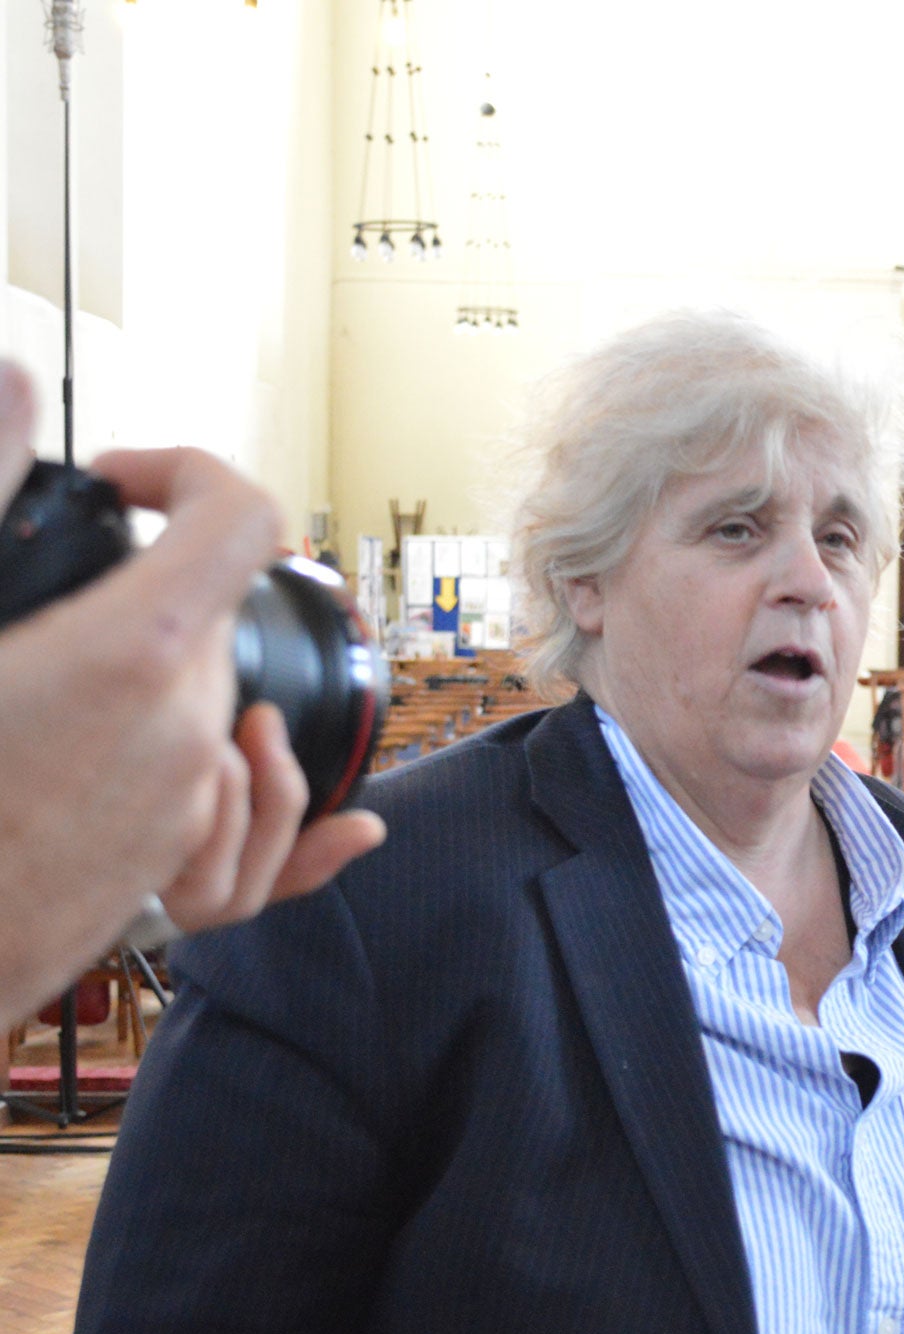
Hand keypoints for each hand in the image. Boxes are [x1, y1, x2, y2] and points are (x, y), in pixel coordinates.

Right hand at [0, 365, 383, 1019]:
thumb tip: (16, 380)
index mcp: (135, 653)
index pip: (240, 518)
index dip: (188, 473)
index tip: (124, 486)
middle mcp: (191, 730)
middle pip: (220, 618)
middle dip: (150, 591)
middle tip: (57, 605)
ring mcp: (189, 808)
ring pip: (232, 716)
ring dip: (180, 683)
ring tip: (93, 682)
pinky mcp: (169, 870)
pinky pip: (257, 836)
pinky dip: (285, 819)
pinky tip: (356, 832)